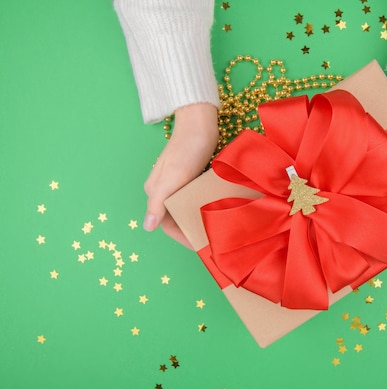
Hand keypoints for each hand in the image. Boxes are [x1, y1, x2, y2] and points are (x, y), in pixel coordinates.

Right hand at [143, 102, 218, 247]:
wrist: (199, 122)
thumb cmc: (186, 150)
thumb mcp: (172, 177)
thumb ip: (158, 203)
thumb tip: (147, 227)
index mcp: (155, 191)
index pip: (165, 224)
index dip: (181, 236)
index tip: (200, 246)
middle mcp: (164, 189)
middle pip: (176, 217)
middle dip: (191, 230)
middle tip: (211, 241)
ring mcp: (177, 182)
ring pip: (186, 209)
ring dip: (198, 220)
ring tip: (216, 230)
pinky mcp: (190, 176)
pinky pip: (195, 197)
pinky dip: (203, 206)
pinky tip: (216, 211)